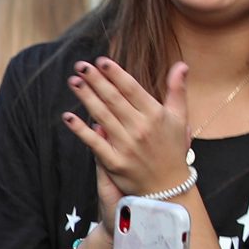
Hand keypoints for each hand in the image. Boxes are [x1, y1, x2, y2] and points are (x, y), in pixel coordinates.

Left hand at [64, 58, 192, 199]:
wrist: (169, 187)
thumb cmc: (172, 149)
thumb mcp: (180, 119)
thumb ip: (177, 91)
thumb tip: (181, 64)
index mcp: (155, 115)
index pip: (131, 89)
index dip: (115, 74)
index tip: (101, 61)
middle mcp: (140, 129)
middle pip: (113, 100)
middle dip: (96, 81)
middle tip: (80, 66)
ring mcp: (126, 146)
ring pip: (102, 117)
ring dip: (86, 97)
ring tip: (74, 81)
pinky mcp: (114, 163)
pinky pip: (94, 143)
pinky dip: (80, 130)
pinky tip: (68, 116)